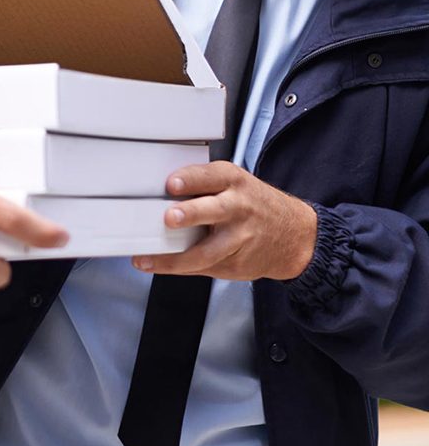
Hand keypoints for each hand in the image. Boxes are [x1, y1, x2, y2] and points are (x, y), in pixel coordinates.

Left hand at [131, 161, 316, 281]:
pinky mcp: (237, 265)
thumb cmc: (254, 204)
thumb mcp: (235, 182)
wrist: (295, 236)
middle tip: (170, 218)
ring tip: (151, 259)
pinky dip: (180, 268)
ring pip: (207, 252)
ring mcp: (239, 239)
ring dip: (177, 258)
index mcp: (234, 182)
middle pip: (214, 211)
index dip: (190, 180)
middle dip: (191, 214)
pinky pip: (204, 268)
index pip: (210, 177)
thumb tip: (159, 188)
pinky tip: (159, 266)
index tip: (171, 184)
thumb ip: (203, 183)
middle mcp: (238, 209)